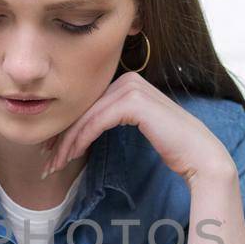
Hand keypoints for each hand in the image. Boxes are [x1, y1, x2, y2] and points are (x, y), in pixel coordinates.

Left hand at [41, 71, 234, 187]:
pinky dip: (81, 139)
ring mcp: (131, 87)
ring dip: (67, 143)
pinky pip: (96, 122)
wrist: (198, 155)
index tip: (51, 151)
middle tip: (46, 162)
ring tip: (54, 165)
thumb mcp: (135, 126)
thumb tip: (81, 130)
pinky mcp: (133, 102)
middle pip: (84, 109)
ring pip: (86, 116)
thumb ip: (112, 118)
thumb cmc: (170, 145)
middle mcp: (127, 78)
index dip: (67, 128)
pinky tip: (71, 156)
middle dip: (62, 137)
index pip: (88, 105)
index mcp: (127, 82)